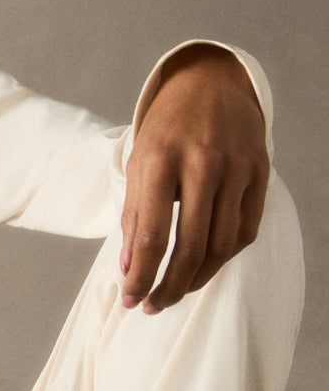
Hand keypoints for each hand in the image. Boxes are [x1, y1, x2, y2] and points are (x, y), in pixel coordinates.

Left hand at [121, 44, 268, 312]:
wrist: (210, 84)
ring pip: (221, 245)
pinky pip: (245, 231)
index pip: (150, 236)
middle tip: (152, 306)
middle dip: (169, 286)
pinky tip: (204, 266)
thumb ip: (134, 216)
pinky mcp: (261, 173)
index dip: (140, 276)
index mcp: (160, 161)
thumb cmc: (166, 130)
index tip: (130, 300)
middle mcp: (202, 164)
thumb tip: (130, 268)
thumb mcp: (138, 164)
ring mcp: (237, 168)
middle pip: (189, 247)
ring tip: (175, 292)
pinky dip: (224, 257)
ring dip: (196, 279)